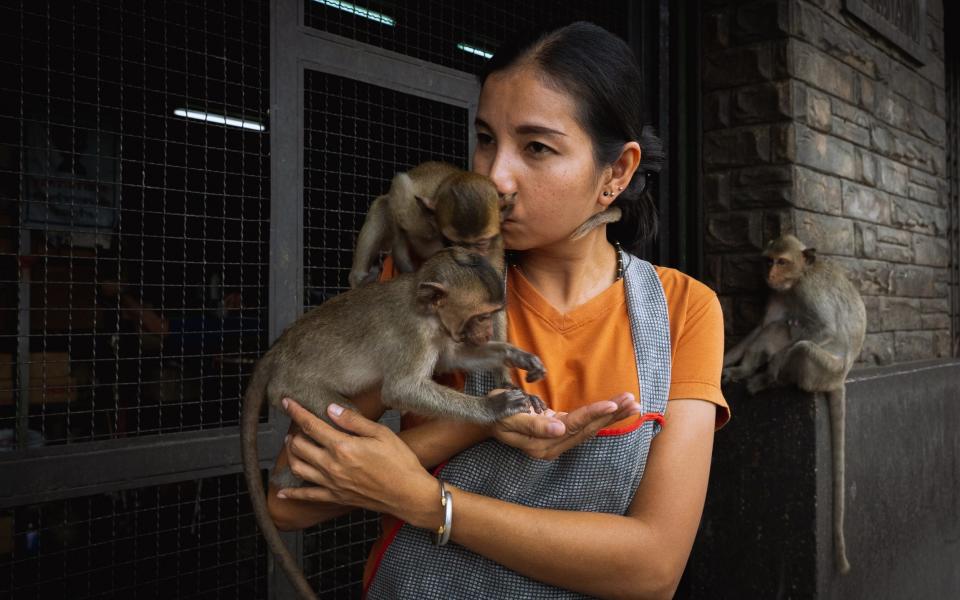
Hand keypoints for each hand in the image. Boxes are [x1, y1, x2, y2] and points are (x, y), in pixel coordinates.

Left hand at [278, 398, 438, 526]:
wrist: (409, 494)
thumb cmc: (400, 462)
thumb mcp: (381, 434)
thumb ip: (353, 421)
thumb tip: (331, 409)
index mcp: (343, 447)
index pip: (311, 425)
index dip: (296, 412)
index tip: (287, 402)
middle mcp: (332, 466)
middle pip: (299, 446)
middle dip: (294, 432)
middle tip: (297, 424)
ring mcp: (332, 483)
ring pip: (298, 468)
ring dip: (291, 454)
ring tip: (292, 445)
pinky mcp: (336, 497)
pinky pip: (308, 496)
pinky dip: (292, 494)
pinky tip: (281, 492)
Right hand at [493, 393, 639, 459]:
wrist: (487, 421)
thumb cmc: (496, 414)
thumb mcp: (508, 417)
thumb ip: (533, 425)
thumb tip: (559, 428)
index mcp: (542, 444)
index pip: (574, 426)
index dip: (594, 413)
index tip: (613, 404)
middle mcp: (554, 446)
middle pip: (588, 429)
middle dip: (611, 415)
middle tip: (634, 402)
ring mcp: (558, 442)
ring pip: (590, 429)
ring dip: (612, 416)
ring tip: (633, 405)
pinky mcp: (560, 434)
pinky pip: (585, 426)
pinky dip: (602, 417)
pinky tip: (616, 411)